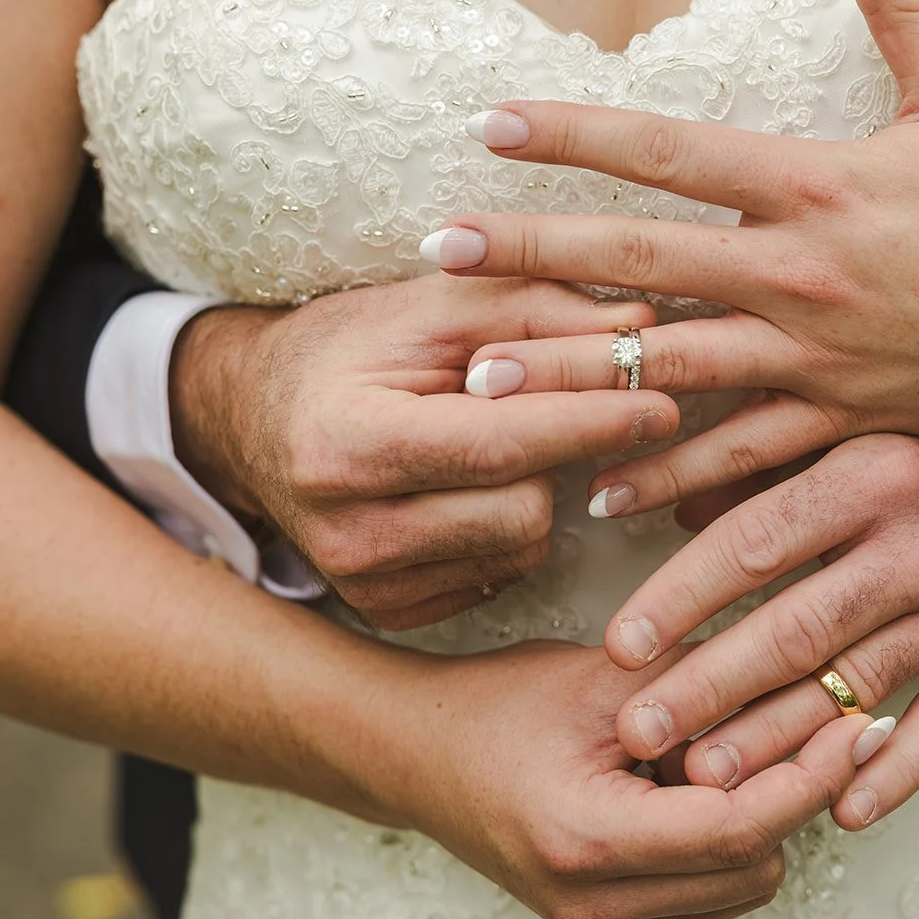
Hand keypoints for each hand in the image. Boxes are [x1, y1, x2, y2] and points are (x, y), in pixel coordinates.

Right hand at [170, 274, 673, 628]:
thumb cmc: (351, 350)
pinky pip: (503, 574)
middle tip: (572, 405)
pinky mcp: (392, 612)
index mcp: (345, 444)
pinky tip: (479, 487)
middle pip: (522, 510)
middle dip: (560, 454)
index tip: (662, 400)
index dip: (589, 421)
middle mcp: (348, 532)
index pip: (499, 445)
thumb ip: (537, 308)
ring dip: (538, 489)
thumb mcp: (433, 305)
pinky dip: (511, 526)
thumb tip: (643, 329)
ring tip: (502, 440)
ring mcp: (367, 586)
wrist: (256, 421)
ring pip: (522, 546)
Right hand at [347, 640, 883, 918]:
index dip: (813, 776)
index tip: (860, 727)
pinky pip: (706, 894)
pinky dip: (722, 841)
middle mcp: (595, 903)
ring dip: (757, 819)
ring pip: (740, 886)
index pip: (742, 827)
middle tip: (800, 721)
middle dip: (791, 793)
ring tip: (714, 750)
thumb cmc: (493, 708)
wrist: (414, 754)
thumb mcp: (601, 677)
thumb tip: (807, 682)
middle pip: (754, 865)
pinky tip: (689, 784)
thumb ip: (703, 683)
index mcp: (590, 840)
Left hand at [428, 0, 918, 500]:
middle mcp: (795, 273)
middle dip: (530, 251)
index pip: (667, 151)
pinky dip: (665, 469)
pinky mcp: (833, 419)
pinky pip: (732, 452)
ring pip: (662, 364)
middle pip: (636, 260)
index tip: (492, 126)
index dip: (573, 133)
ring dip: (567, 369)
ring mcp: (808, 356)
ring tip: (480, 377)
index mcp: (815, 185)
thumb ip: (903, 13)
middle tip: (437, 249)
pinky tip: (597, 483)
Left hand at [594, 435, 918, 829]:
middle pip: (795, 630)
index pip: (756, 544)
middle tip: (638, 734)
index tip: (619, 645)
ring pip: (857, 689)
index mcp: (872, 472)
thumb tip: (671, 507)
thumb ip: (772, 459)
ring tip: (706, 778)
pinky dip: (897, 771)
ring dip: (778, 741)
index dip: (680, 597)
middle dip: (708, 688)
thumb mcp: (866, 419)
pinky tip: (844, 812)